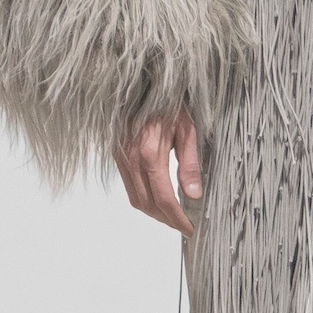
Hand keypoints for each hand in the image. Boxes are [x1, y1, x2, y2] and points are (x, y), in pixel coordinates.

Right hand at [113, 110, 201, 236]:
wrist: (143, 84)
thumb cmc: (170, 102)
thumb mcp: (188, 130)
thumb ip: (190, 164)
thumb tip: (194, 195)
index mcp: (151, 153)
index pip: (164, 199)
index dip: (177, 219)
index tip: (190, 229)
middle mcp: (132, 159)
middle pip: (147, 205)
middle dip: (166, 220)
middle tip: (184, 225)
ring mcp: (122, 158)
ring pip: (135, 199)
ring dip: (154, 213)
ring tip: (173, 215)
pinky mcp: (118, 155)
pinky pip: (129, 186)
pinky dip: (144, 198)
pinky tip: (159, 197)